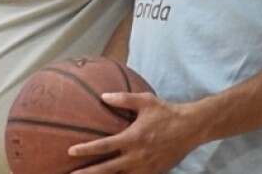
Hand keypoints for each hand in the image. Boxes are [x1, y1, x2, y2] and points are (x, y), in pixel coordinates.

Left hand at [68, 92, 201, 173]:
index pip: (104, 146)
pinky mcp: (153, 173)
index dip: (86, 149)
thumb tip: (103, 97)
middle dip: (88, 173)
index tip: (71, 152)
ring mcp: (144, 167)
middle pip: (107, 169)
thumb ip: (124, 99)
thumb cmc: (166, 112)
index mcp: (132, 137)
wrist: (191, 128)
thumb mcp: (146, 101)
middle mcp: (136, 156)